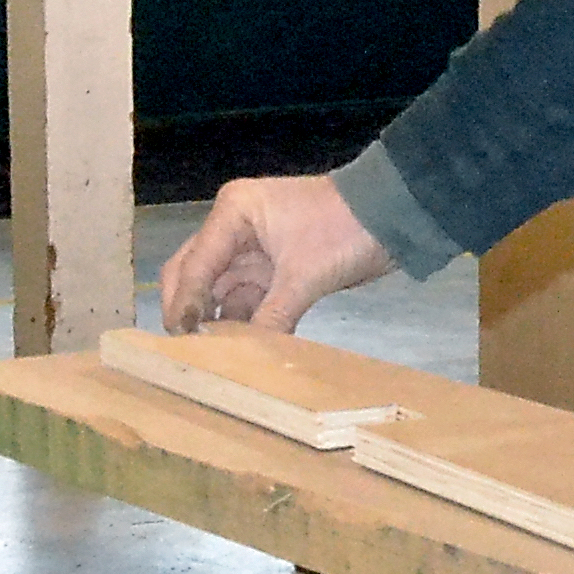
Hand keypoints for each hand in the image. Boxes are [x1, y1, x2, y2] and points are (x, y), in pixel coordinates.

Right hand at [156, 173, 396, 333]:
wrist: (395, 215)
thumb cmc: (346, 231)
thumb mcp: (305, 276)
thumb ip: (271, 317)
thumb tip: (246, 361)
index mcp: (233, 212)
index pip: (194, 263)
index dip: (184, 303)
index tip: (178, 340)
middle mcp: (233, 227)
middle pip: (194, 273)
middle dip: (188, 309)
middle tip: (184, 350)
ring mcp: (252, 249)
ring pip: (218, 290)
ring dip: (215, 320)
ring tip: (207, 357)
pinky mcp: (272, 268)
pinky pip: (245, 298)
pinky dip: (241, 320)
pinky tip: (236, 350)